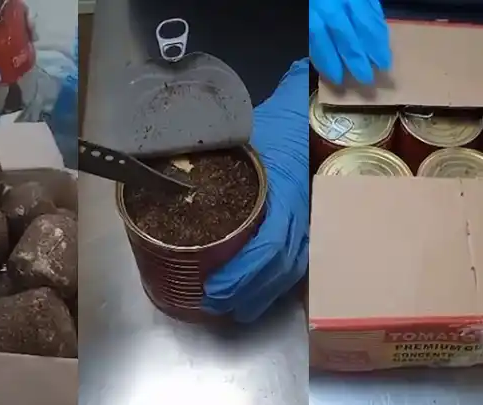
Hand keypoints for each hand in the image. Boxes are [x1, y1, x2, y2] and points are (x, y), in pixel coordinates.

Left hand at [202, 59, 309, 322]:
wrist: (315, 111)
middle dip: (250, 293)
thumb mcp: (244, 129)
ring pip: (293, 269)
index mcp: (287, 190)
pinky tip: (261, 295)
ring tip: (237, 310)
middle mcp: (303, 211)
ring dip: (264, 294)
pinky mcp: (310, 222)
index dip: (245, 273)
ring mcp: (311, 219)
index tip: (214, 287)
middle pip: (281, 267)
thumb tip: (167, 153)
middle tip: (217, 305)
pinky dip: (279, 283)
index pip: (270, 244)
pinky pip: (298, 260)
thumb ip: (214, 139)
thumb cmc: (278, 118)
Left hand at [309, 0, 390, 84]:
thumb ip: (313, 30)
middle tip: (367, 79)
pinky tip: (383, 39)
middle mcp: (332, 3)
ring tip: (384, 63)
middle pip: (346, 34)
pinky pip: (374, 7)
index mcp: (312, 11)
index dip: (329, 60)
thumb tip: (326, 55)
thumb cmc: (311, 0)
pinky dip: (379, 24)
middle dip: (357, 58)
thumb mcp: (304, 14)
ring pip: (365, 21)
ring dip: (376, 45)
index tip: (339, 78)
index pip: (320, 38)